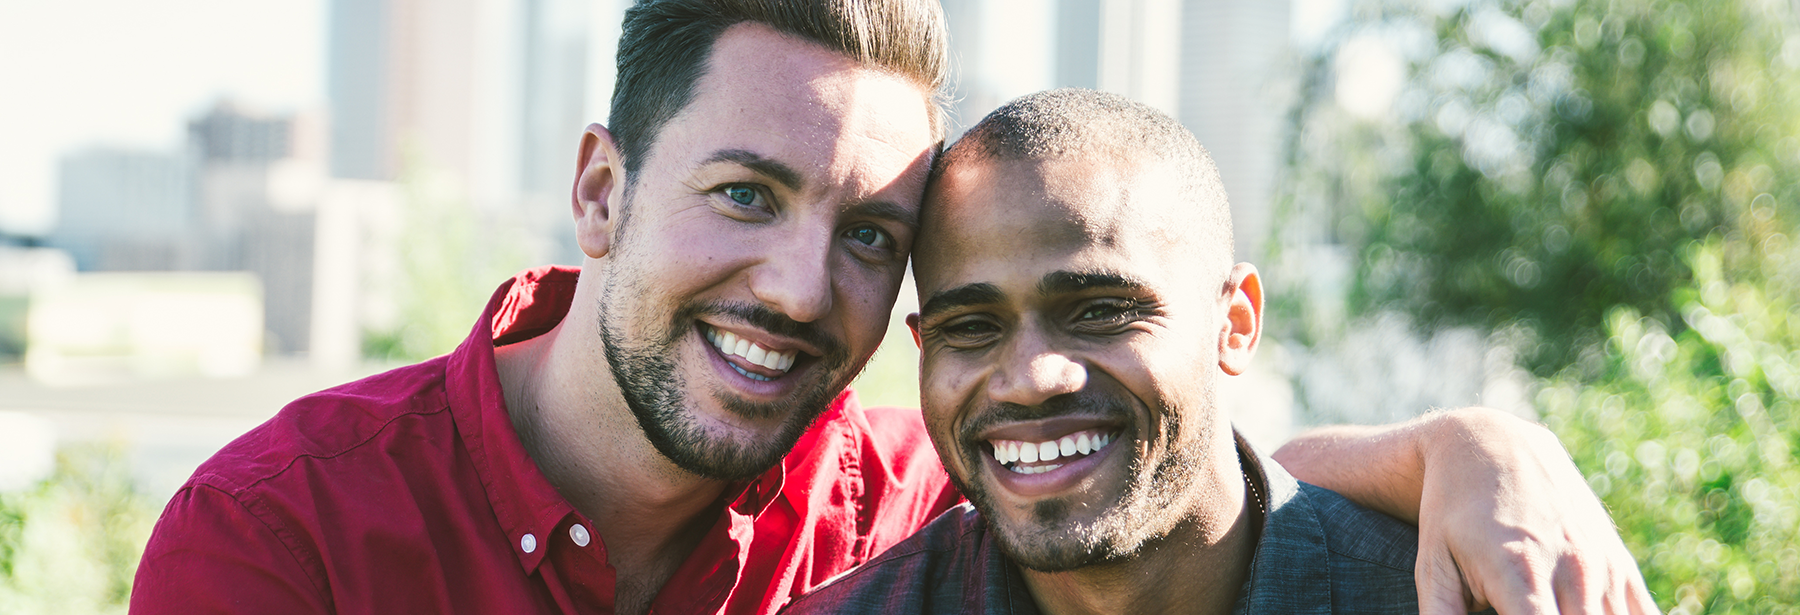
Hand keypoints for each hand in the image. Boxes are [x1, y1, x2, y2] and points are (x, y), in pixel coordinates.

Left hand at [1274, 408, 1659, 613]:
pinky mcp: (1620, 563)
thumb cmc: (1452, 513)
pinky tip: (1585, 609)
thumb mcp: (1432, 563)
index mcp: (1521, 573)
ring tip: (1543, 603)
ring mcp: (1602, 565)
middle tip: (1520, 611)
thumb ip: (1442, 614)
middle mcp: (1572, 569)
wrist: (1493, 447)